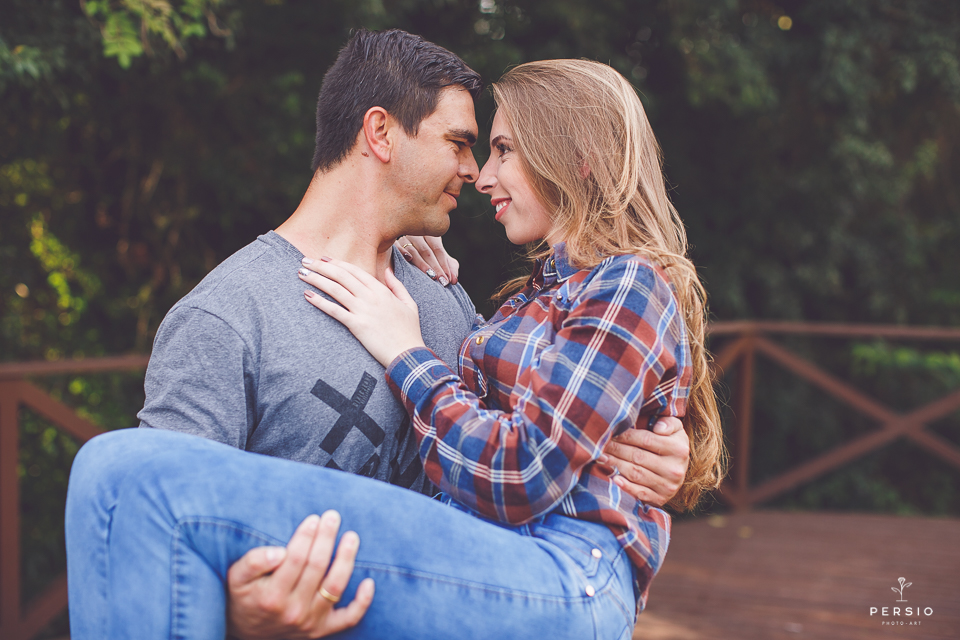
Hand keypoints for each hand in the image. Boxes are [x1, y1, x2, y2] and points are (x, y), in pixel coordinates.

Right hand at [227, 511, 373, 638]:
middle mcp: (293, 609)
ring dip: (346, 559)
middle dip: (326, 538)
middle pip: (317, 567)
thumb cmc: (243, 597)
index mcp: (272, 595)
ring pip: (335, 587)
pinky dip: (362, 602)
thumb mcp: (236, 578)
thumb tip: (278, 551)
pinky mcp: (322, 629)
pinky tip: (369, 581)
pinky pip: (349, 618)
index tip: (313, 519)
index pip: (295, 559)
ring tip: (351, 536)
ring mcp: (310, 621)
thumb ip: (253, 562)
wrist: (247, 635)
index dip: (306, 536)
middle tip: (333, 516)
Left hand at [299, 256, 424, 366]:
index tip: (324, 258)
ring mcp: (363, 311)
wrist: (408, 354)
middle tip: (305, 261)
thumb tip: (387, 270)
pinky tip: (308, 295)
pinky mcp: (357, 325)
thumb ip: (396, 285)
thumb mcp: (409, 303)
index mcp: (382, 290)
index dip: (337, 263)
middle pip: (341, 276)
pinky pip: (335, 311)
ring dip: (317, 279)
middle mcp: (371, 297)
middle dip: (321, 266)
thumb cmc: (409, 331)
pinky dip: (320, 302)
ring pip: (335, 289)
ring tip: (302, 274)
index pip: (355, 271)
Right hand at [395, 235, 458, 285]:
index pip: (438, 250)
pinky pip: (398, 247)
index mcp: (430, 236)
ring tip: (431, 276)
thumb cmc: (428, 264)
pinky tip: (409, 259)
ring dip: (423, 264)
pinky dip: (404, 252)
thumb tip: (453, 279)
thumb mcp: (441, 264)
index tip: (449, 280)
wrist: (405, 265)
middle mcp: (417, 235)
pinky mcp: (392, 245)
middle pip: (427, 251)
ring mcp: (404, 239)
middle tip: (442, 281)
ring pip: (414, 251)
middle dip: (436, 267)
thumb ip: (450, 269)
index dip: (445, 265)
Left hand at [600, 417, 688, 506]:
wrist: (678, 470)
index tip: (612, 432)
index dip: (626, 436)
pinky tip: (614, 478)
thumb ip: (668, 423)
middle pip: (638, 457)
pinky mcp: (661, 499)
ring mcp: (668, 486)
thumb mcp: (676, 429)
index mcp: (678, 449)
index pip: (646, 440)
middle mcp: (674, 469)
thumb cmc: (671, 443)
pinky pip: (640, 493)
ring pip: (636, 473)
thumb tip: (658, 428)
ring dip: (616, 465)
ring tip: (601, 457)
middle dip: (616, 449)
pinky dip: (626, 486)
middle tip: (600, 444)